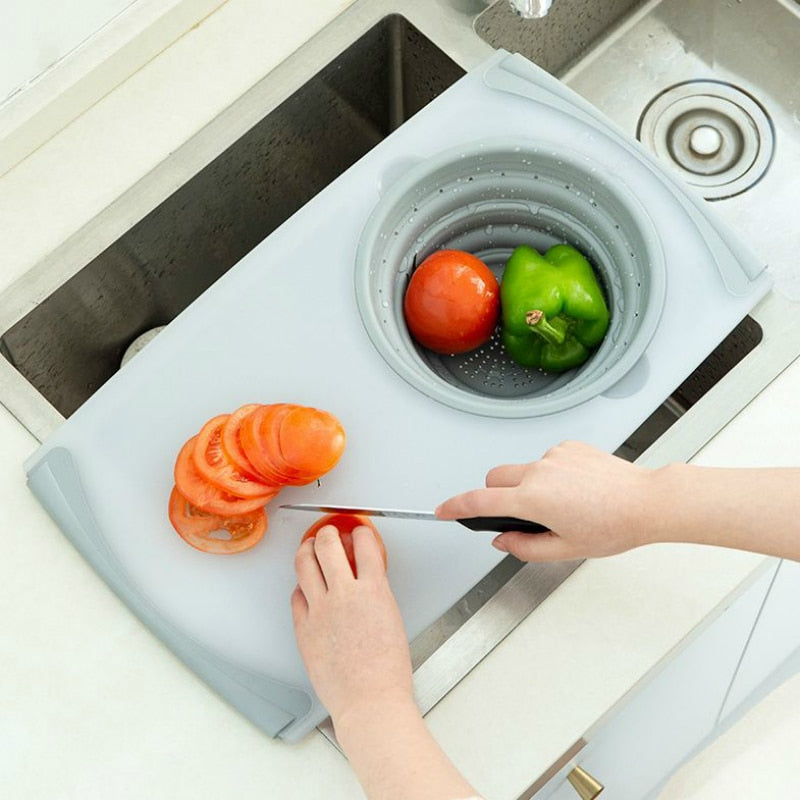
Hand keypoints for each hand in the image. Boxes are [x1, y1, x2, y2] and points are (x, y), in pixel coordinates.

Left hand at [291, 524, 413, 727]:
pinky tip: (305, 586)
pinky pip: (296, 595)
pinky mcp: (303, 627)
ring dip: (306, 549)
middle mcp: (344, 594)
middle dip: (327, 532)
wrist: (369, 700)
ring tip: (309, 547)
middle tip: (329, 532)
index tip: (358, 532)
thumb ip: (375, 593)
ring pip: (304, 563)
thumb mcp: (392, 618)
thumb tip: (364, 578)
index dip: (360, 533)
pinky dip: (301, 586)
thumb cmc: (387, 670)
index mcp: (374, 590)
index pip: (365, 545)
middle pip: (328, 545)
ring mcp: (320, 609)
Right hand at [436, 440, 655, 561]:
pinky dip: (551, 475)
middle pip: (494, 478)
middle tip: (518, 515)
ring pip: (522, 470)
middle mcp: (539, 471)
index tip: (442, 510)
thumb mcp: (566, 549)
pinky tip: (576, 489)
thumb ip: (525, 548)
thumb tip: (502, 541)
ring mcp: (554, 455)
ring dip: (528, 486)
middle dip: (495, 495)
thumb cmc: (614, 526)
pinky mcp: (569, 446)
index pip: (480, 501)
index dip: (456, 507)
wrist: (646, 501)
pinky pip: (546, 461)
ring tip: (564, 505)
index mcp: (534, 499)